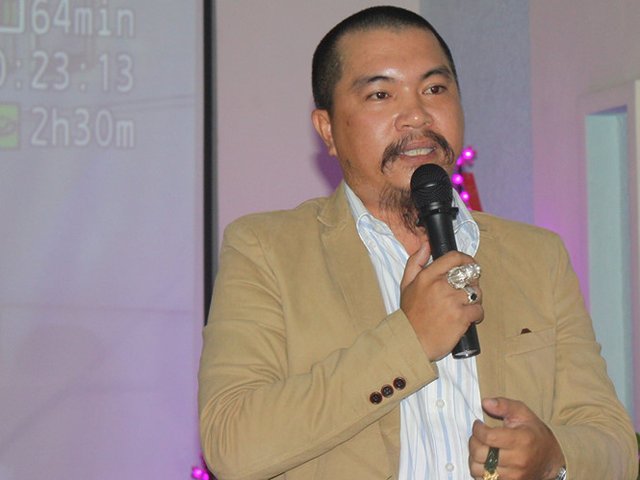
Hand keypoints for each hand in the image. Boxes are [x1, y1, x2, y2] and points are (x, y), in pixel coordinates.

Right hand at [400, 242, 482, 360]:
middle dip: (472, 282)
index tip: (470, 264)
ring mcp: (452, 302)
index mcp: (427, 276)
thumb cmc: (409, 315)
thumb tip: (426, 245)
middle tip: (467, 290)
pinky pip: (479, 310)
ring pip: (476, 292)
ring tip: (466, 306)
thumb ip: (415, 262)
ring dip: (475, 299)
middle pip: (469, 275)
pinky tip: (469, 318)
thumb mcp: (406, 284)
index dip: (466, 259)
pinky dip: (477, 315)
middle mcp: (440, 286)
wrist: (411, 342)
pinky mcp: (461, 318)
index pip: (454, 258)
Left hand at [469, 397, 565, 479]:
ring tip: (482, 449)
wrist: (551, 459)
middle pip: (480, 454)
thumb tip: (485, 402)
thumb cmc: (534, 433)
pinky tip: (486, 461)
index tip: (478, 424)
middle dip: (473, 442)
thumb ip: (504, 405)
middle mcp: (518, 461)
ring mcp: (514, 476)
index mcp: (521, 440)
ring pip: (478, 470)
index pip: (488, 437)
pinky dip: (480, 471)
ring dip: (474, 458)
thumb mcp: (523, 413)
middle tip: (478, 437)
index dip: (477, 429)